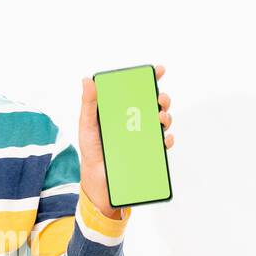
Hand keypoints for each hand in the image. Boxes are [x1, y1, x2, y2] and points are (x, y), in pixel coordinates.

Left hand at [77, 64, 174, 218]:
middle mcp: (135, 123)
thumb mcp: (87, 127)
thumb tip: (88, 80)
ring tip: (161, 118)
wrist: (98, 185)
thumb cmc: (91, 153)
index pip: (137, 91)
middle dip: (161, 98)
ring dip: (166, 116)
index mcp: (121, 112)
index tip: (159, 70)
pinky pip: (164, 145)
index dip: (150, 79)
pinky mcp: (149, 154)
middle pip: (154, 105)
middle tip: (159, 99)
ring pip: (162, 122)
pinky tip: (164, 139)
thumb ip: (88, 104)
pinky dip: (168, 140)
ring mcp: (144, 138)